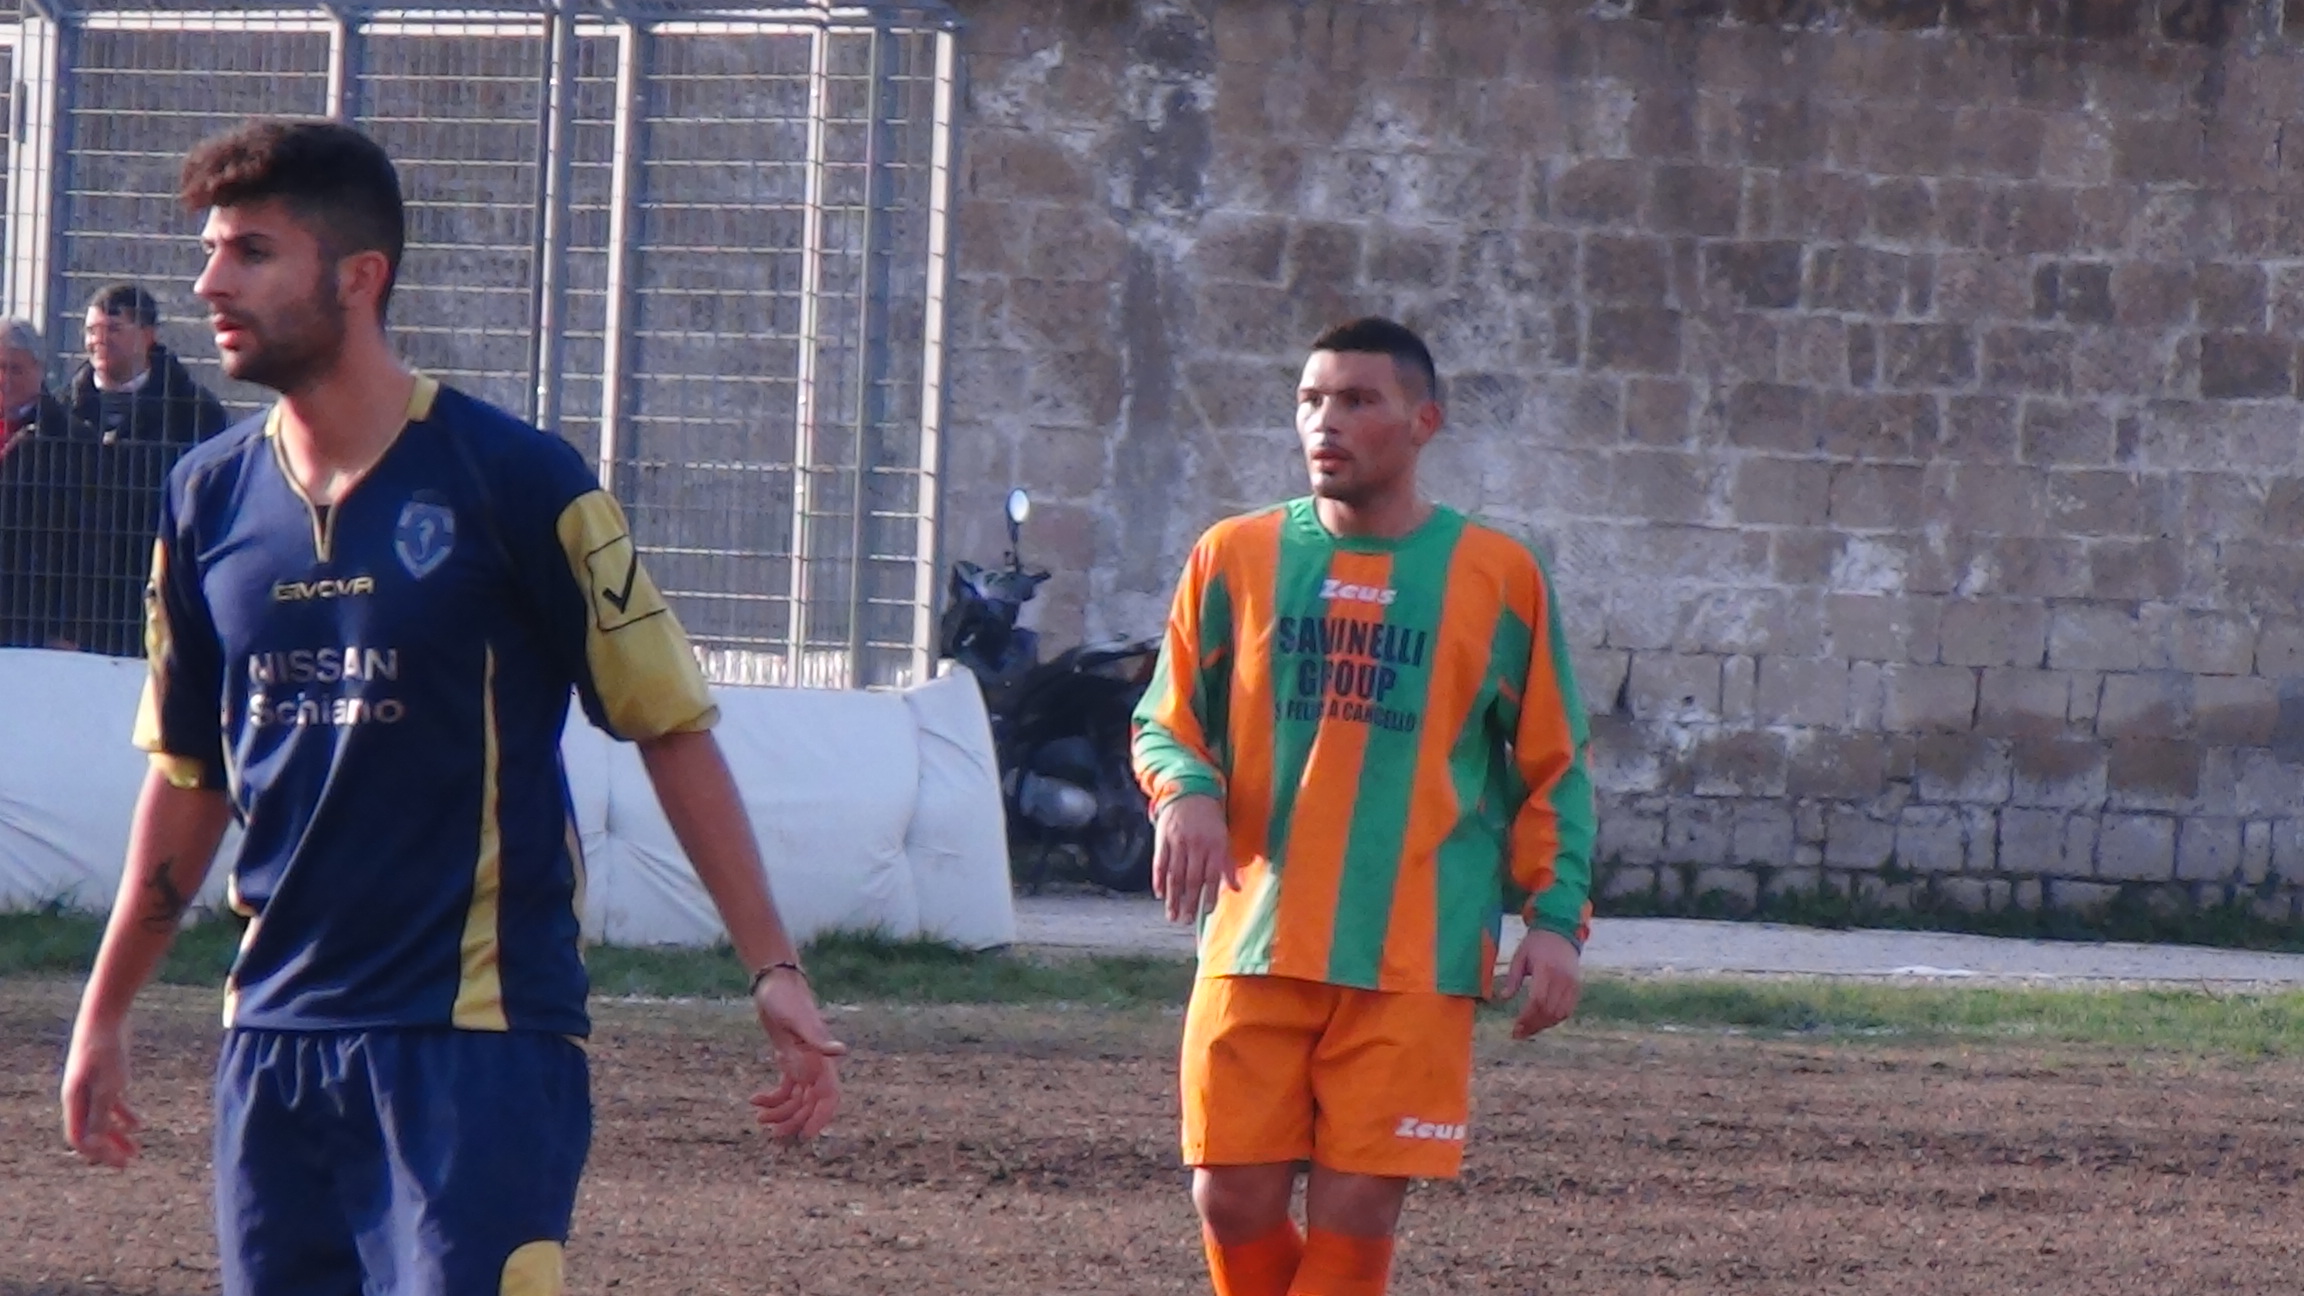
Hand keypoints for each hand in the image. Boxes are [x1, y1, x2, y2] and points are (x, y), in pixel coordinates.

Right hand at [61, 1018, 140, 1167]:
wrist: (106, 1018)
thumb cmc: (105, 1052)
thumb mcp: (107, 1086)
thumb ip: (101, 1115)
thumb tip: (94, 1144)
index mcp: (75, 1103)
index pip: (81, 1139)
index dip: (99, 1154)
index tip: (119, 1164)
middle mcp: (80, 1098)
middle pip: (92, 1133)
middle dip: (108, 1150)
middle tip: (127, 1164)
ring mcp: (93, 1088)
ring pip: (103, 1120)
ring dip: (117, 1137)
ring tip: (136, 1151)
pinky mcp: (107, 1077)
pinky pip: (112, 1104)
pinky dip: (124, 1116)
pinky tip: (138, 1125)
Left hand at [747, 969, 846, 1141]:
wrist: (774, 983)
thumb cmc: (787, 999)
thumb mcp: (799, 1019)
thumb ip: (819, 1038)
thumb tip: (842, 1051)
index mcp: (821, 1060)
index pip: (829, 1097)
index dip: (821, 1118)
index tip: (806, 1135)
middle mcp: (814, 1065)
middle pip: (809, 1105)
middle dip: (793, 1121)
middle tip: (773, 1134)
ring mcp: (802, 1064)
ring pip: (796, 1101)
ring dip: (780, 1114)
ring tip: (759, 1118)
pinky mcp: (788, 1059)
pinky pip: (784, 1089)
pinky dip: (771, 1099)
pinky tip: (754, 1099)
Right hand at [1152, 795, 1236, 923]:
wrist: (1189, 792)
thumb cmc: (1210, 820)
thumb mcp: (1224, 838)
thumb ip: (1228, 864)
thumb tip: (1237, 889)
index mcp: (1214, 846)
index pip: (1212, 876)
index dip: (1210, 895)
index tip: (1207, 912)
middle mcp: (1196, 845)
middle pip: (1192, 879)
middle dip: (1189, 902)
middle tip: (1186, 921)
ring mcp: (1178, 842)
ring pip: (1175, 875)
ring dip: (1173, 898)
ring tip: (1172, 915)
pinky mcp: (1163, 839)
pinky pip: (1160, 863)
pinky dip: (1159, 880)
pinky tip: (1159, 894)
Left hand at [1496, 928, 1581, 1039]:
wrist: (1561, 933)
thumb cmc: (1536, 944)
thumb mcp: (1520, 956)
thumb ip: (1512, 977)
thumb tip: (1503, 997)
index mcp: (1546, 969)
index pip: (1538, 1000)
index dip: (1526, 1017)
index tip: (1515, 1027)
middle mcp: (1562, 978)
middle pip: (1549, 1010)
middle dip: (1533, 1025)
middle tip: (1518, 1034)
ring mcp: (1572, 984)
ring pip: (1559, 1014)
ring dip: (1543, 1025)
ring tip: (1527, 1030)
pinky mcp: (1577, 988)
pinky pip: (1568, 1010)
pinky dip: (1555, 1020)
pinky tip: (1541, 1023)